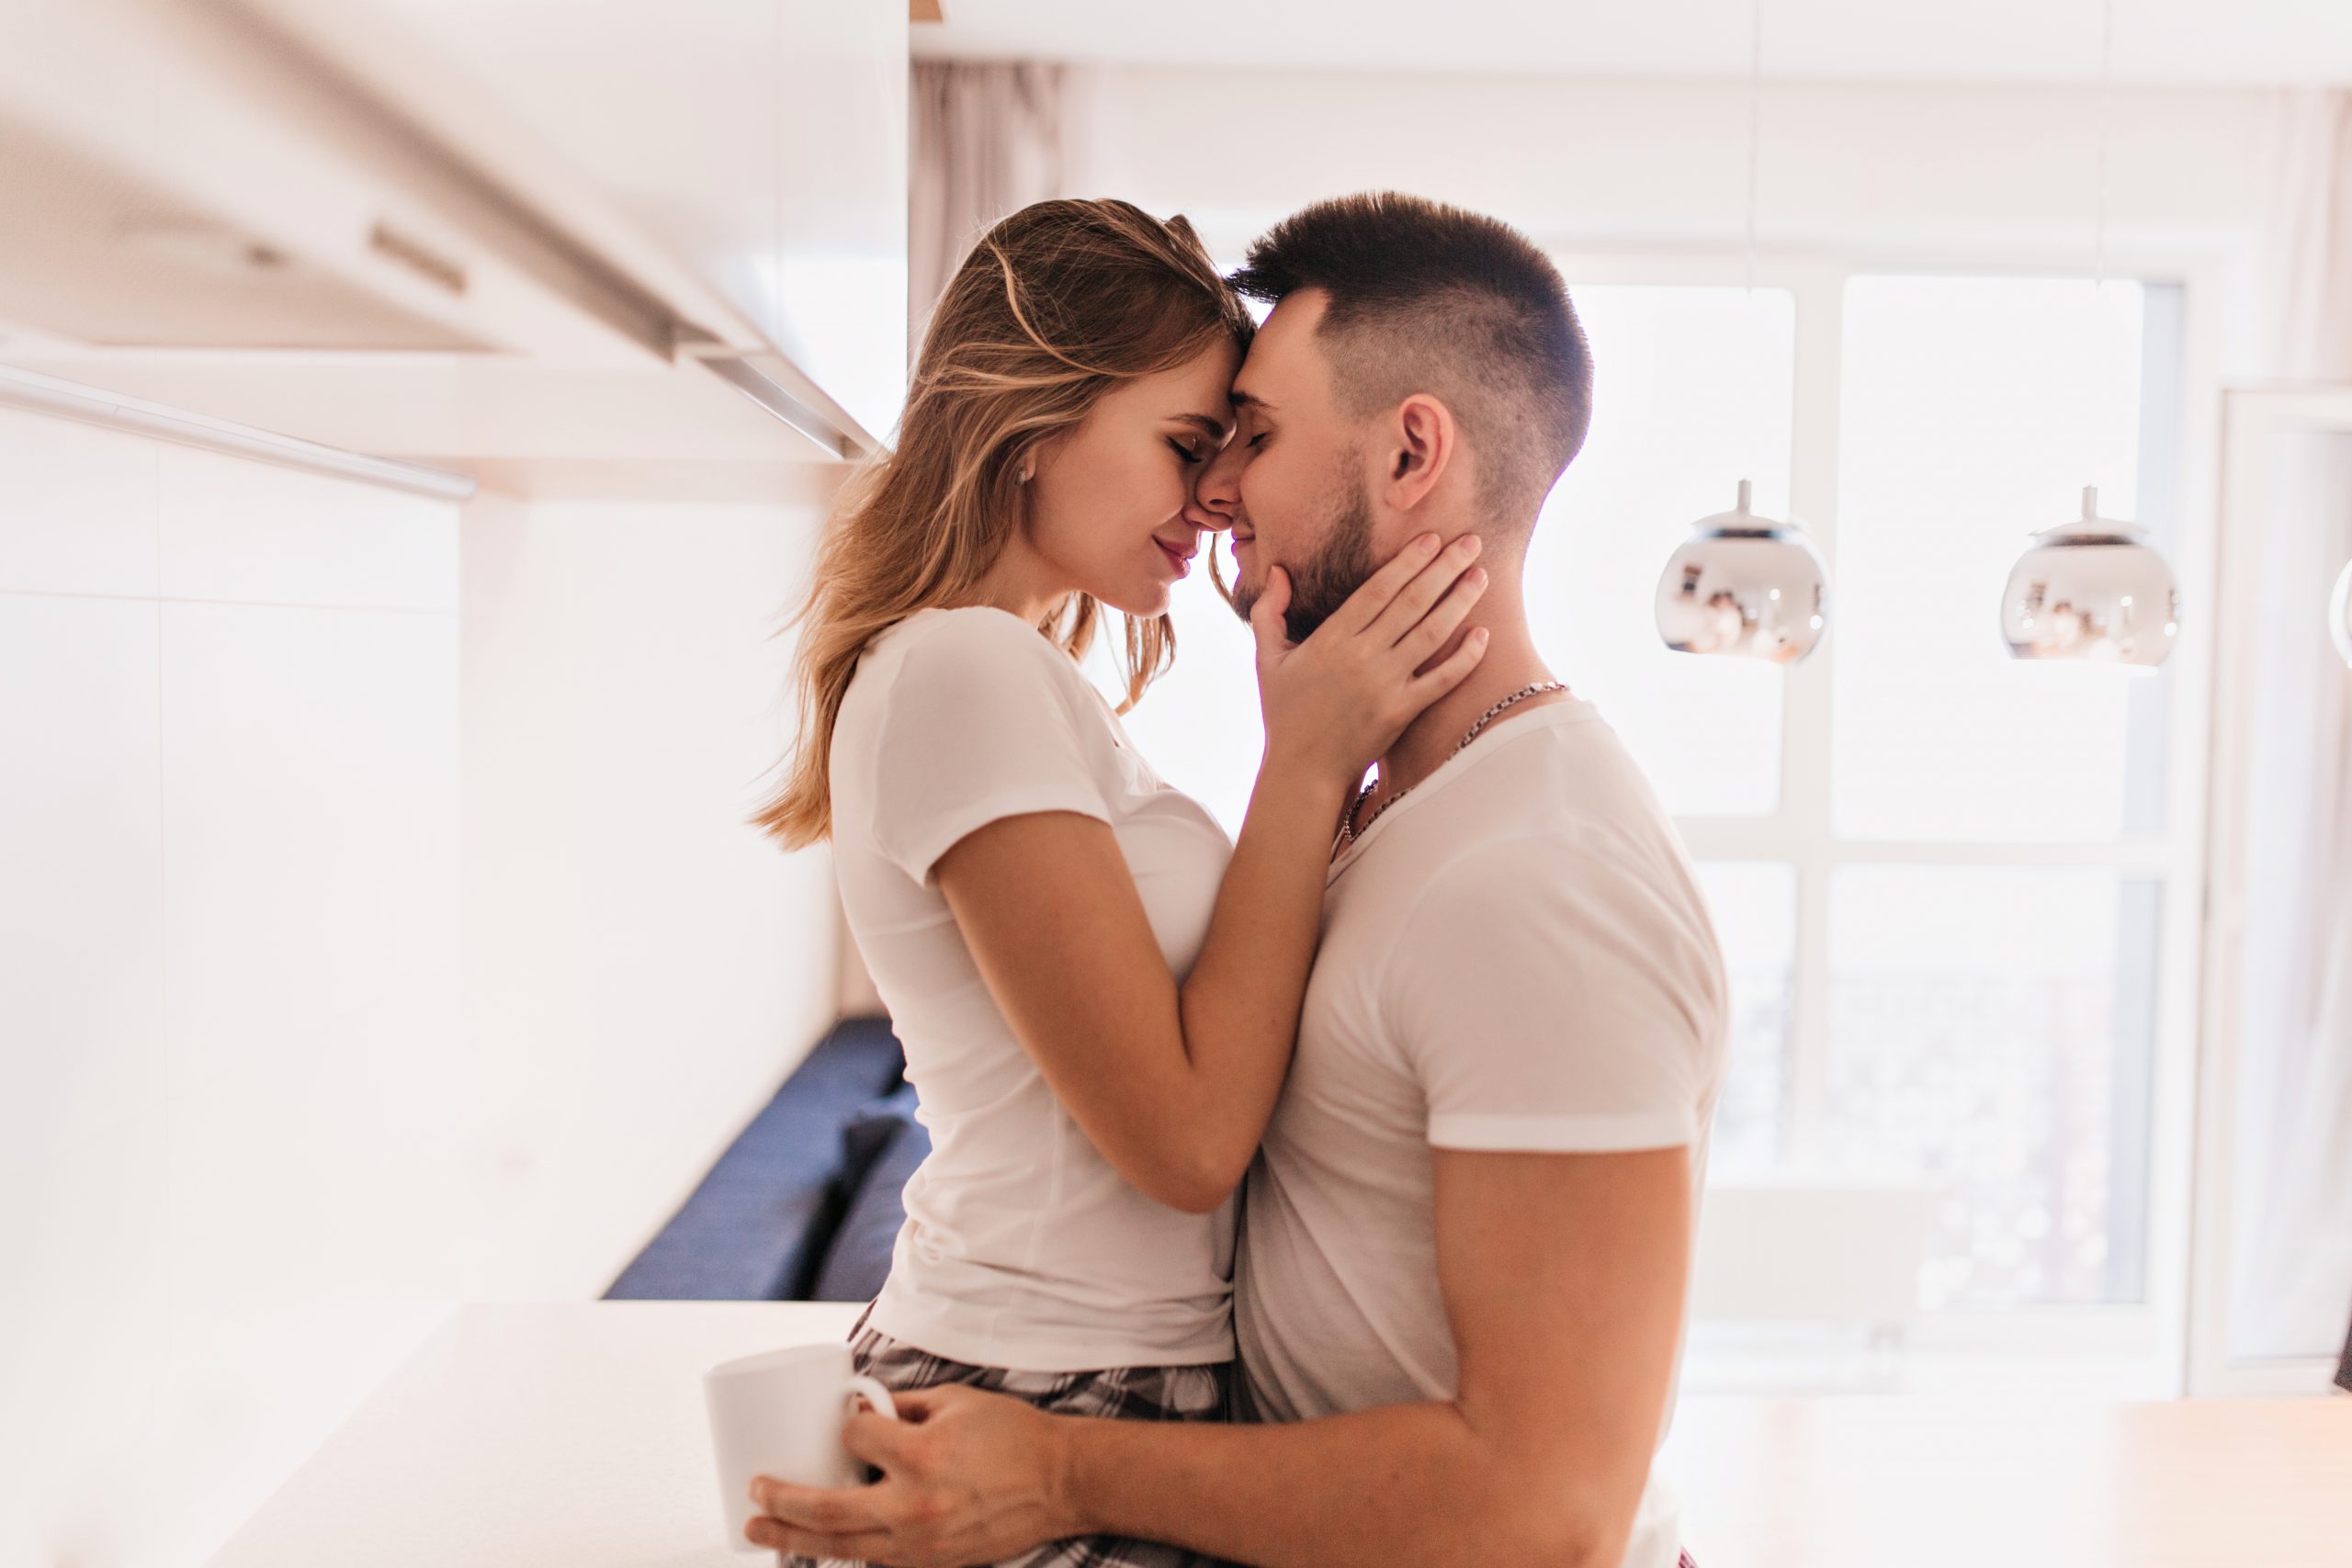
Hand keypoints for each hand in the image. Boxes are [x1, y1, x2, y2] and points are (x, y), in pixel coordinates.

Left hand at [745, 1383, 1074, 1566]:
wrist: (1062, 1483)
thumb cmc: (1013, 1435)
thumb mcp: (957, 1402)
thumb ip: (906, 1407)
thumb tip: (860, 1408)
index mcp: (921, 1455)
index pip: (855, 1438)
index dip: (846, 1425)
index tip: (848, 1419)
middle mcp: (914, 1504)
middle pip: (827, 1509)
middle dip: (782, 1502)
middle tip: (753, 1495)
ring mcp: (922, 1541)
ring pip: (842, 1547)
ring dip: (795, 1539)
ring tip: (760, 1532)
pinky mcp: (932, 1562)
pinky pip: (874, 1560)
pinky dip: (841, 1552)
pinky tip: (816, 1546)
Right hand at [1251, 531, 1490, 788]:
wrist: (1302, 770)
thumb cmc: (1285, 713)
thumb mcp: (1268, 659)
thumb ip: (1270, 611)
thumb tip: (1278, 571)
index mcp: (1330, 639)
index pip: (1378, 590)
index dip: (1407, 561)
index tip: (1431, 539)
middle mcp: (1361, 657)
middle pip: (1412, 602)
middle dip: (1444, 568)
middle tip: (1471, 542)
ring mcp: (1384, 685)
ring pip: (1432, 633)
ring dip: (1460, 601)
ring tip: (1480, 576)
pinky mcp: (1402, 712)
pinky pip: (1442, 680)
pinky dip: (1466, 657)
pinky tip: (1484, 634)